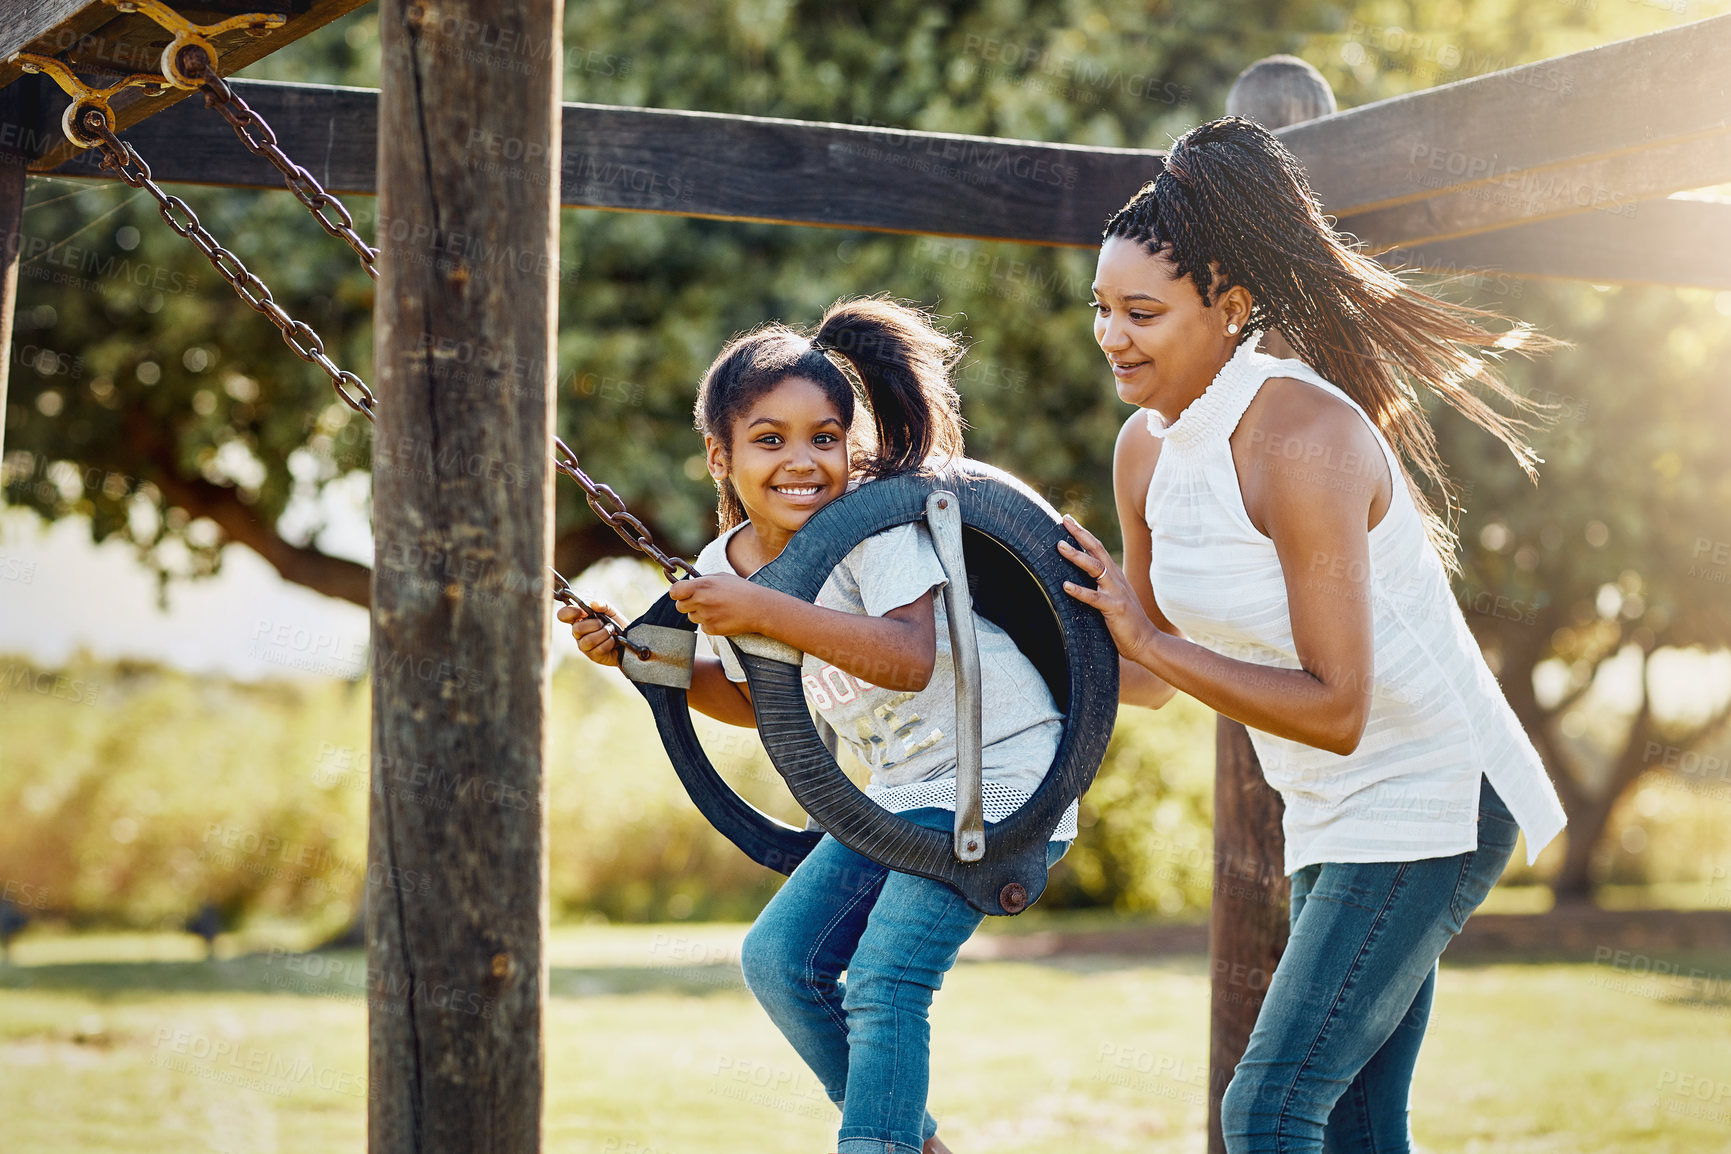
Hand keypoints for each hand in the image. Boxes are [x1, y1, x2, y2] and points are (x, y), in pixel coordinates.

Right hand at [557, 599, 625, 667]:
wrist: (630, 640)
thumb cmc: (617, 625)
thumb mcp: (611, 611)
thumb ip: (603, 605)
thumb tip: (593, 604)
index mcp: (579, 620)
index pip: (563, 615)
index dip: (570, 612)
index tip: (583, 612)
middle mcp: (578, 634)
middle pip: (577, 629)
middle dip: (595, 624)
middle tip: (604, 624)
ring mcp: (584, 646)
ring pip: (589, 640)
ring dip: (604, 633)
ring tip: (611, 632)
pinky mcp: (593, 656)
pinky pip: (599, 648)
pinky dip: (609, 642)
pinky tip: (613, 641)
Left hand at [668, 573, 769, 635]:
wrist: (758, 608)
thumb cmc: (741, 589)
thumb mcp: (721, 577)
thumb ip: (701, 580)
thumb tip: (687, 584)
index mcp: (701, 585)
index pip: (674, 591)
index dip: (677, 592)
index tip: (682, 593)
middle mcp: (701, 601)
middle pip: (680, 607)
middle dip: (687, 604)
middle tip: (701, 601)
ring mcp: (705, 616)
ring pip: (691, 617)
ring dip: (699, 613)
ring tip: (717, 608)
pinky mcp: (711, 629)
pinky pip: (702, 627)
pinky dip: (709, 623)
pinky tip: (722, 616)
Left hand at [1057, 514, 1157, 661]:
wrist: (1146, 641)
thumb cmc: (1125, 622)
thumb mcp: (1112, 598)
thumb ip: (1100, 586)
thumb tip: (1077, 578)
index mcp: (1114, 575)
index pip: (1097, 548)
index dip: (1083, 533)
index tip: (1068, 520)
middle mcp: (1115, 579)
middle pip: (1096, 550)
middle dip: (1079, 534)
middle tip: (1064, 520)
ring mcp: (1116, 592)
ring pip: (1095, 568)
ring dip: (1076, 556)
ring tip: (1060, 546)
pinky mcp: (1114, 608)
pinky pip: (1094, 597)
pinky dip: (1079, 590)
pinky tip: (1065, 586)